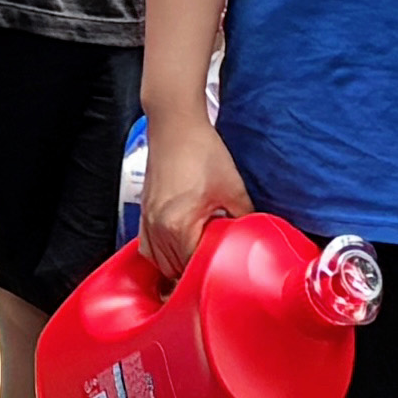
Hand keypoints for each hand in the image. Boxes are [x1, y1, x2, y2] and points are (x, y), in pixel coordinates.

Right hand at [140, 109, 254, 279]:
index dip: (212, 271)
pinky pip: (147, 247)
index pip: (194, 268)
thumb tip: (252, 237)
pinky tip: (177, 249)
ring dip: (177, 265)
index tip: (225, 269)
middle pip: (174, 270)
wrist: (176, 126)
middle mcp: (158, 227)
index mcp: (179, 225)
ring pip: (159, 262)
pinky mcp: (144, 213)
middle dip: (195, 271)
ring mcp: (148, 221)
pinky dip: (161, 254)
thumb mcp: (233, 188)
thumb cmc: (200, 151)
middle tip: (216, 263)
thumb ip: (244, 219)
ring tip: (198, 258)